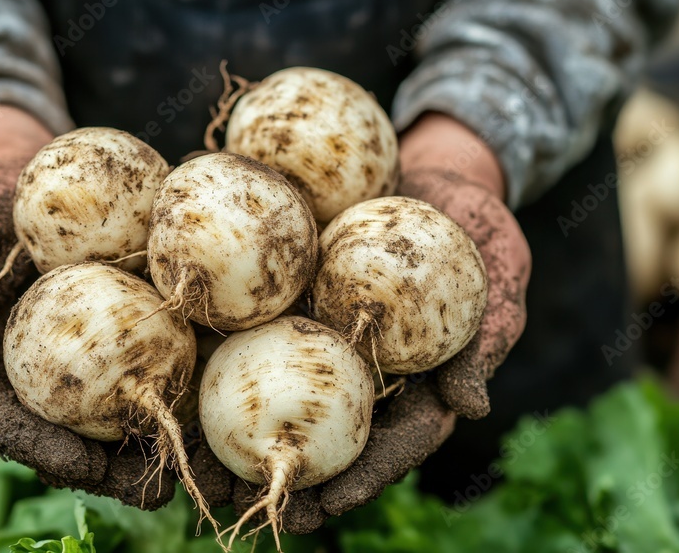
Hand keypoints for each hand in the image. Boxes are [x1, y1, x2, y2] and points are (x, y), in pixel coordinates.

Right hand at [0, 106, 177, 507]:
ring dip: (160, 447)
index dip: (43, 452)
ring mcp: (90, 354)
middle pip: (73, 435)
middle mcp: (45, 372)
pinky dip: (189, 386)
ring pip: (120, 411)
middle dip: (114, 471)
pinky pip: (158, 359)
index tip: (82, 469)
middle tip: (156, 491)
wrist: (36, 172)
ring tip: (201, 470)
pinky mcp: (130, 328)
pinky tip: (224, 400)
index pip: (9, 424)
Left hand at [222, 113, 530, 534]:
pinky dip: (216, 356)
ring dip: (233, 433)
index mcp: (411, 383)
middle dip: (279, 472)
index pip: (387, 444)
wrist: (433, 172)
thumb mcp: (501, 281)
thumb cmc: (479, 234)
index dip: (359, 478)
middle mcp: (358, 370)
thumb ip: (486, 343)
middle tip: (239, 501)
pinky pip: (251, 327)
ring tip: (194, 465)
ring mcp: (320, 335)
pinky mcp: (288, 297)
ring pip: (276, 393)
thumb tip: (470, 408)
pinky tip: (178, 378)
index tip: (326, 506)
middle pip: (320, 433)